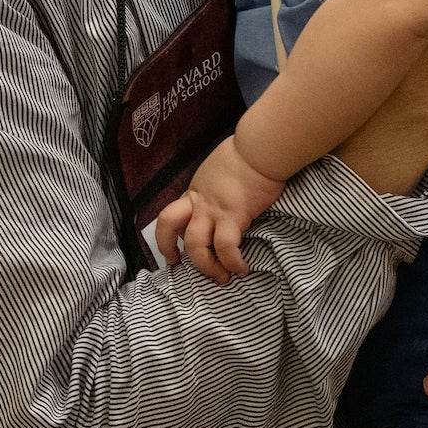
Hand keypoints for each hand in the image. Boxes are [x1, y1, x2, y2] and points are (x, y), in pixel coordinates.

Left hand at [153, 137, 283, 282]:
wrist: (259, 149)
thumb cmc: (246, 155)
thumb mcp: (218, 170)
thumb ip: (214, 187)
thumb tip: (224, 196)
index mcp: (195, 191)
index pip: (172, 216)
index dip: (168, 235)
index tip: (173, 251)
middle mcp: (199, 202)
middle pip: (169, 227)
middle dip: (169, 249)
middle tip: (180, 265)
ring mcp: (214, 210)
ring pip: (195, 245)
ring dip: (206, 266)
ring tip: (221, 278)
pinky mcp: (234, 216)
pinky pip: (226, 247)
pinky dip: (233, 262)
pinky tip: (242, 269)